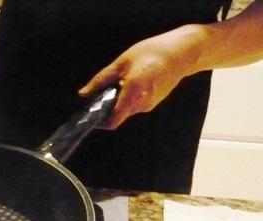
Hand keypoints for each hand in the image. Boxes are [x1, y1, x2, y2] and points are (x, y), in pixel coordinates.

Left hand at [79, 26, 204, 128]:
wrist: (183, 52)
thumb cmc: (153, 53)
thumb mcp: (121, 63)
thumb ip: (101, 80)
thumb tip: (84, 93)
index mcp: (132, 95)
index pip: (112, 121)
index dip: (100, 122)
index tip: (92, 115)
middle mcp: (141, 104)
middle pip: (119, 115)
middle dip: (109, 107)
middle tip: (106, 90)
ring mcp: (150, 104)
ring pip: (128, 109)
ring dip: (120, 100)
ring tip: (123, 80)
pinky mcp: (155, 101)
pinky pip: (137, 104)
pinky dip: (131, 97)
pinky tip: (135, 81)